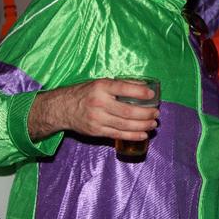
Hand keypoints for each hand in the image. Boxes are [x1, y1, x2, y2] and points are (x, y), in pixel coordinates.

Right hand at [29, 79, 158, 141]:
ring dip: (142, 126)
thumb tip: (143, 85)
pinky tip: (143, 134)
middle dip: (146, 114)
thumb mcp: (100, 83)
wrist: (62, 108)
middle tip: (156, 113)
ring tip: (153, 124)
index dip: (139, 91)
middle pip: (127, 111)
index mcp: (101, 87)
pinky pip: (117, 134)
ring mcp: (97, 118)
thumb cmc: (85, 93)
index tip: (152, 95)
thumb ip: (120, 84)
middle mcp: (99, 102)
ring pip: (124, 125)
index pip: (123, 88)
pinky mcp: (96, 131)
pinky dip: (132, 135)